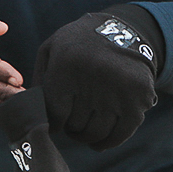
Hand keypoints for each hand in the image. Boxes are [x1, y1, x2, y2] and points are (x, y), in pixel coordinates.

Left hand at [36, 10, 159, 149]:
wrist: (124, 30)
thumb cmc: (79, 45)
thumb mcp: (52, 49)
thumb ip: (39, 80)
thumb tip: (32, 113)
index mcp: (67, 65)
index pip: (54, 114)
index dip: (53, 121)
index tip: (56, 118)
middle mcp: (94, 78)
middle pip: (74, 125)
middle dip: (70, 127)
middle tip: (72, 120)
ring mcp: (119, 90)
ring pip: (95, 133)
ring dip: (87, 136)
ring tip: (84, 126)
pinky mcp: (139, 99)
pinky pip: (119, 135)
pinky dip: (107, 141)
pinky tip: (100, 138)